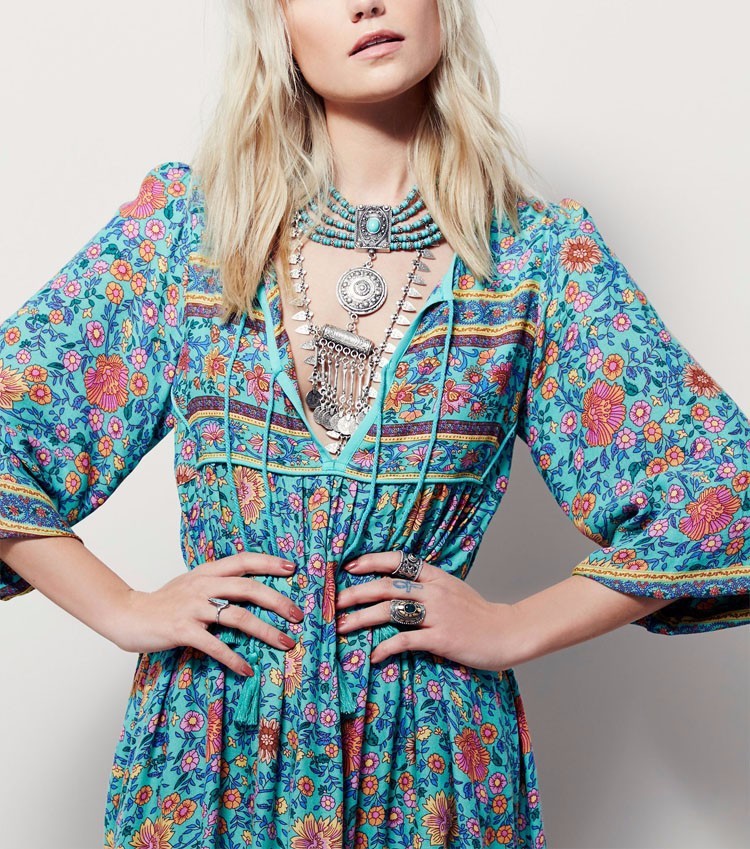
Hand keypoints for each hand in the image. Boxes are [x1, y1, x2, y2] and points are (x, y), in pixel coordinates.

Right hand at [114, 553, 304, 676]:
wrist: (128, 615)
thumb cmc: (164, 602)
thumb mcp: (191, 583)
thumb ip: (217, 582)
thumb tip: (249, 588)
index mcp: (207, 572)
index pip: (243, 561)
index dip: (269, 562)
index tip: (293, 568)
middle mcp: (202, 585)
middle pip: (248, 588)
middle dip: (277, 602)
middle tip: (298, 615)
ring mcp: (192, 608)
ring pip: (237, 616)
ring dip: (265, 631)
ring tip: (285, 643)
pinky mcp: (182, 630)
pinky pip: (214, 645)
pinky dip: (233, 658)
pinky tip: (247, 668)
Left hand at [336, 552, 521, 671]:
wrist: (507, 632)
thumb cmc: (478, 614)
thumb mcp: (453, 590)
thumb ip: (428, 587)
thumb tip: (397, 588)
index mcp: (436, 576)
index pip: (399, 560)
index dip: (372, 561)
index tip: (350, 568)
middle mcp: (434, 591)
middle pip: (387, 586)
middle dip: (357, 593)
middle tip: (336, 602)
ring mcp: (438, 614)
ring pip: (391, 610)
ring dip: (362, 619)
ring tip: (343, 627)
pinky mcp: (441, 638)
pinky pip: (406, 641)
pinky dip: (386, 647)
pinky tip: (373, 655)